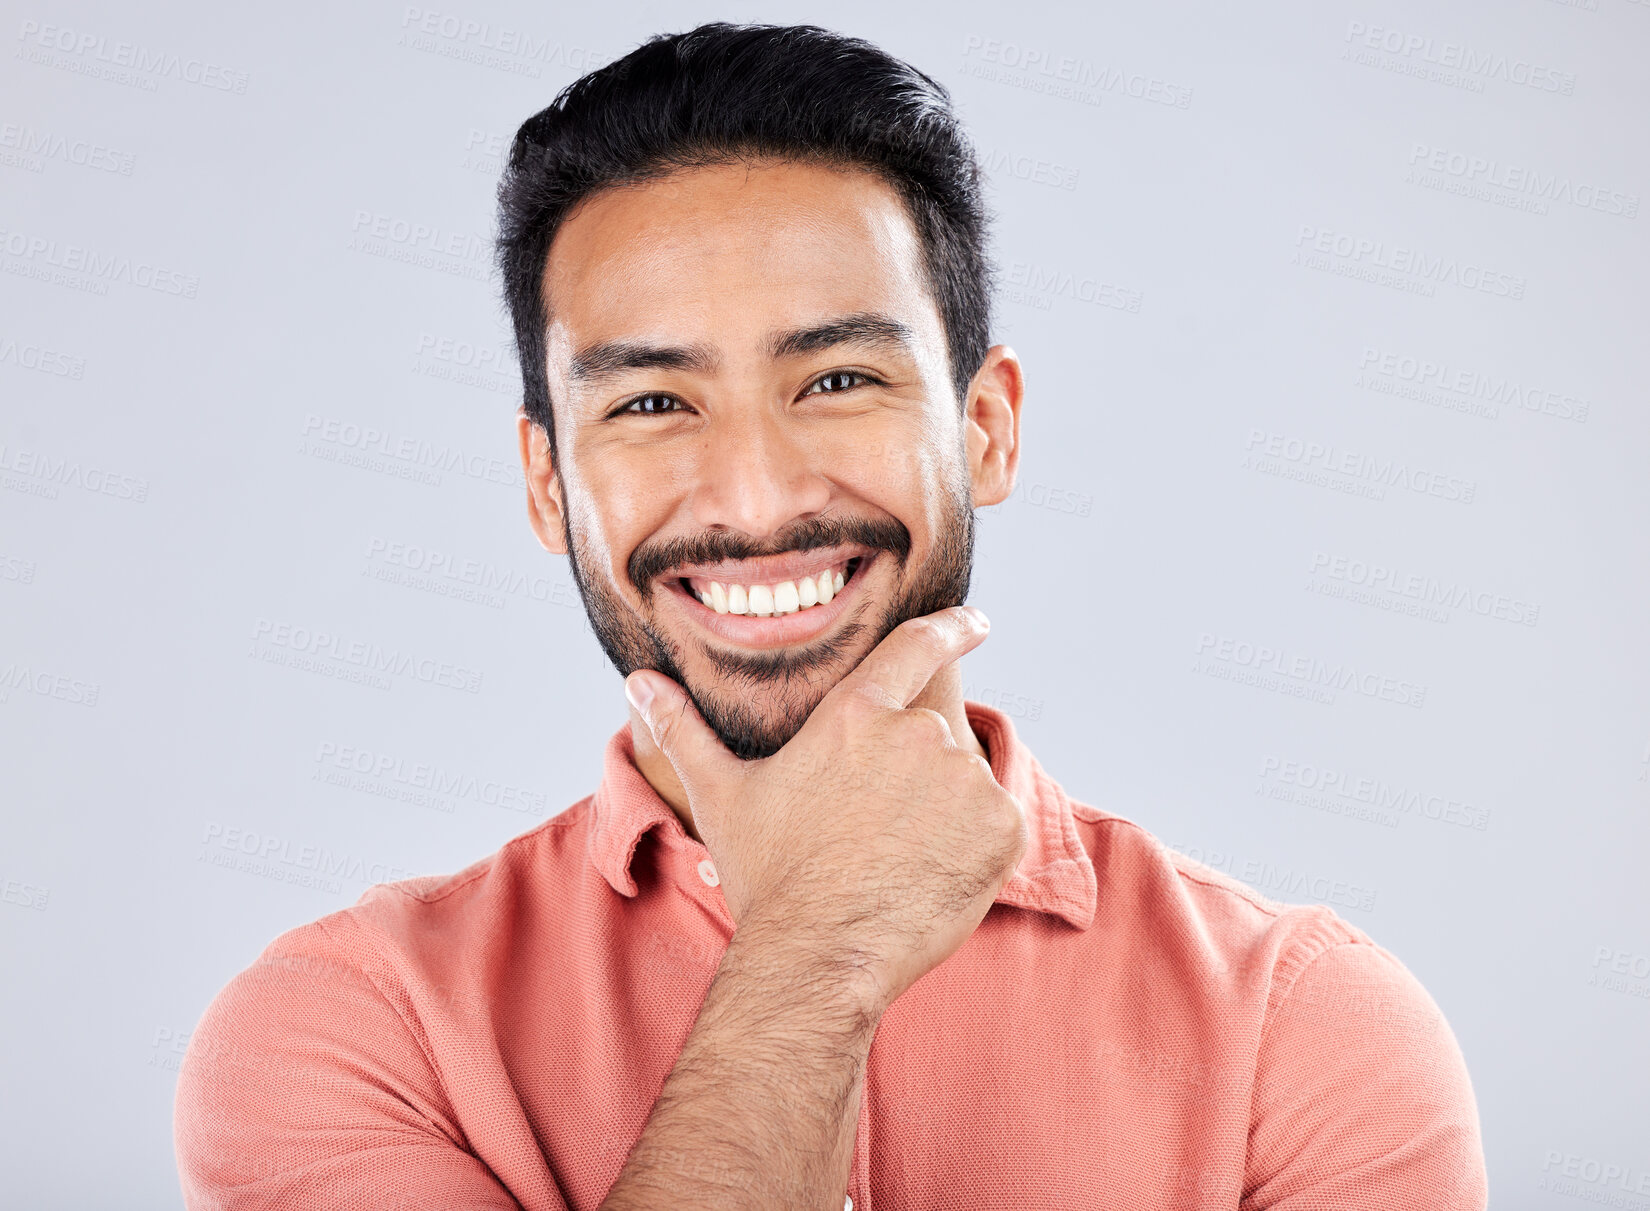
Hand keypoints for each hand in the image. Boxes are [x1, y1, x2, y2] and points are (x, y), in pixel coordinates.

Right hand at [624, 605, 1028, 1015]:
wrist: (819, 956)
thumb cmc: (768, 876)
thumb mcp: (722, 796)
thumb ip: (684, 730)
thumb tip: (637, 681)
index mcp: (855, 713)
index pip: (915, 646)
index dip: (952, 626)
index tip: (977, 619)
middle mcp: (916, 733)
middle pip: (934, 738)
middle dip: (916, 776)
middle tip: (881, 829)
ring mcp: (963, 779)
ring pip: (965, 785)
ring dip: (945, 812)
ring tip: (897, 861)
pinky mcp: (1000, 827)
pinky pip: (997, 825)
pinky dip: (976, 848)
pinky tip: (933, 877)